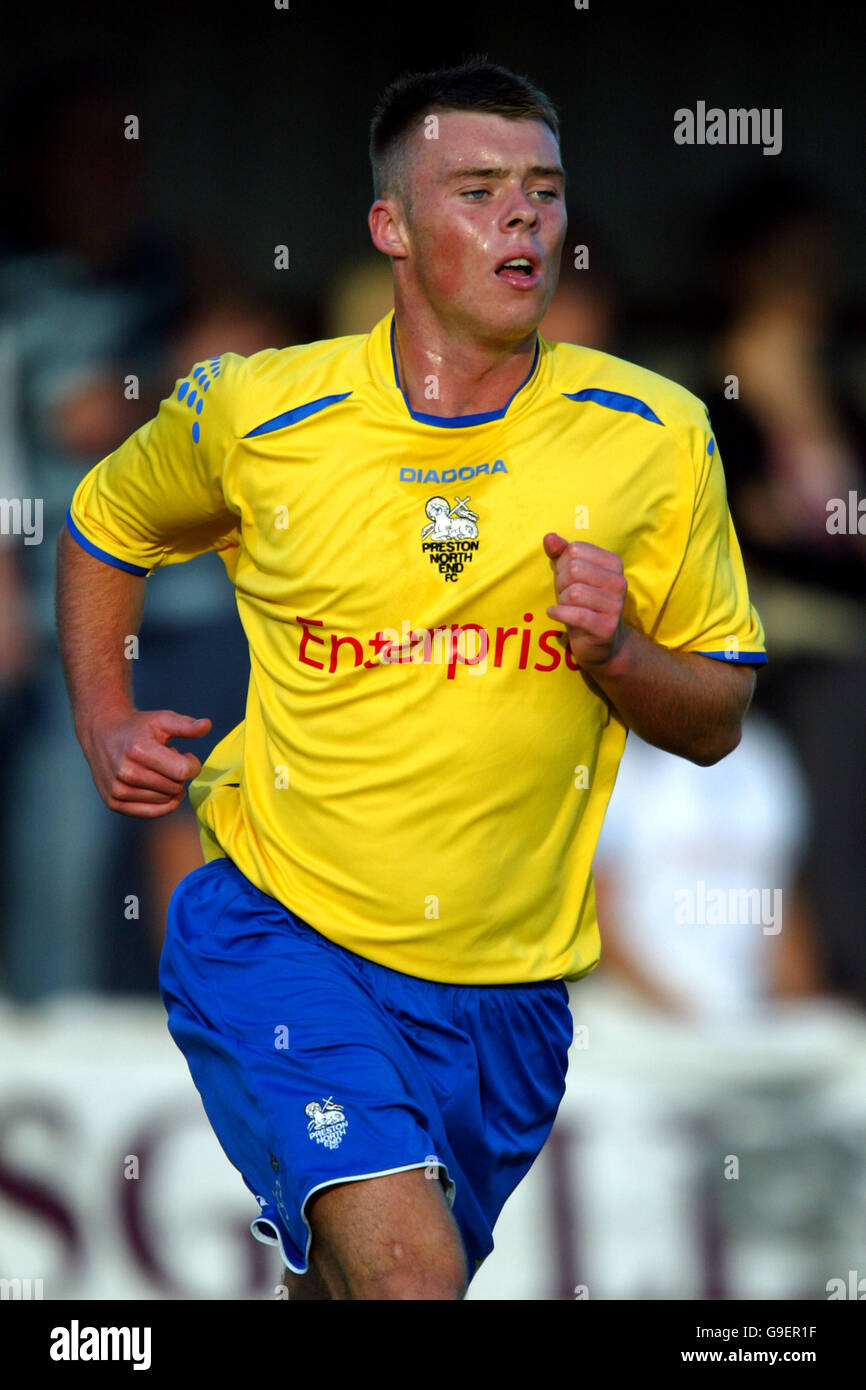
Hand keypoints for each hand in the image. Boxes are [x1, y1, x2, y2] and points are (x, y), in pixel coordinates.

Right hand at [79, 707, 212, 817]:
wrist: (101, 734)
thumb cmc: (138, 728)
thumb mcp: (162, 720)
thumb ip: (186, 725)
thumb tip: (207, 725)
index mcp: (139, 750)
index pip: (183, 771)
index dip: (192, 764)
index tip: (185, 755)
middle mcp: (126, 772)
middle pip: (175, 788)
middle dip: (179, 776)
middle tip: (168, 762)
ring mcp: (118, 790)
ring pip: (165, 801)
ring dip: (169, 788)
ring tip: (157, 771)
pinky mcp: (113, 803)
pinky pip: (152, 813)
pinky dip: (162, 803)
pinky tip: (159, 788)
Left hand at [542, 533, 627, 667]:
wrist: (602, 643)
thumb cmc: (583, 602)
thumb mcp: (570, 574)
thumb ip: (560, 553)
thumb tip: (549, 537)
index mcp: (614, 563)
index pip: (575, 550)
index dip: (563, 563)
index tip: (568, 578)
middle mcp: (619, 582)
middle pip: (574, 569)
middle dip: (561, 583)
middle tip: (565, 594)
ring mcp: (615, 606)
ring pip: (574, 592)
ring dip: (562, 600)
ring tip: (566, 606)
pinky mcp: (606, 628)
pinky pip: (576, 614)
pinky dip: (559, 613)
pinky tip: (555, 613)